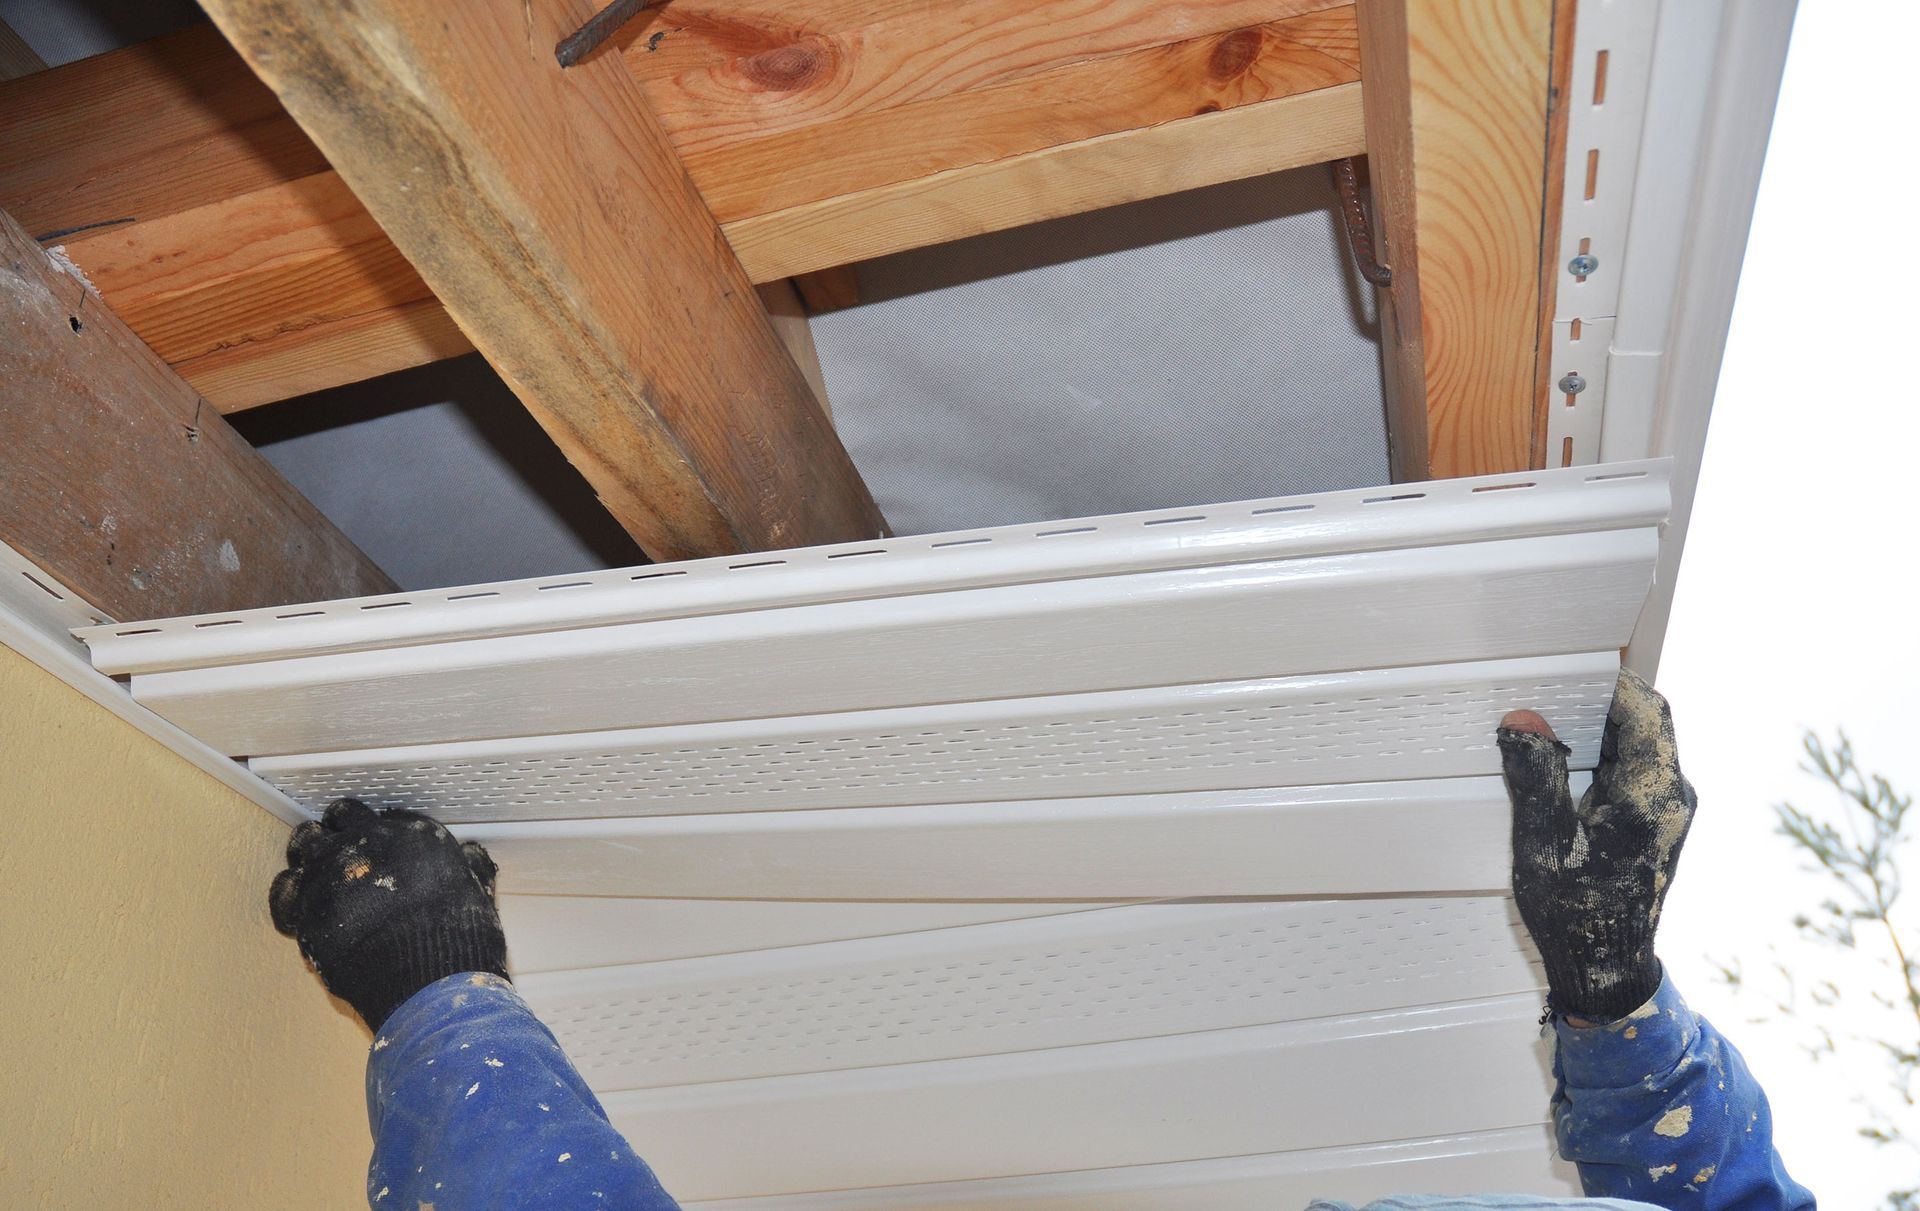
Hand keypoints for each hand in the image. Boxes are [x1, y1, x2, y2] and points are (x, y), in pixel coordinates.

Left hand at [269, 798, 507, 1030]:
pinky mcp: (307, 911)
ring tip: (318, 872)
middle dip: (337, 831)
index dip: (372, 828)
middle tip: (340, 850)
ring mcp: (330, 874)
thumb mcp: (477, 889)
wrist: (428, 980)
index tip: (372, 841)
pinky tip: (300, 905)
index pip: (379, 814)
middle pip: (337, 818)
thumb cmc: (459, 936)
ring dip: (310, 854)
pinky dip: (291, 895)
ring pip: (305, 844)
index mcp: (409, 833)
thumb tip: (470, 853)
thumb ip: (468, 865)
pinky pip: (286, 892)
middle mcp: (365, 842)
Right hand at [1496, 668, 1696, 1022]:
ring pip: (1636, 746)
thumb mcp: (1542, 841)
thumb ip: (1535, 774)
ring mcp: (1668, 809)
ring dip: (1594, 733)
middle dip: (1595, 705)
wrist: (1605, 967)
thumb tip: (1523, 719)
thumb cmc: (1576, 911)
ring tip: (1546, 732)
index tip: (1566, 674)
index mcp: (1653, 794)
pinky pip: (1631, 771)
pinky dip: (1599, 759)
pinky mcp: (1655, 822)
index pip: (1647, 710)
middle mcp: (1672, 795)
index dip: (1610, 683)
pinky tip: (1561, 769)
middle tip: (1546, 698)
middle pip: (1643, 724)